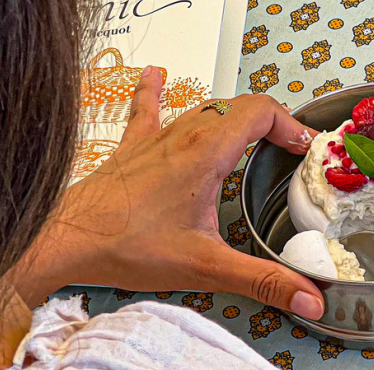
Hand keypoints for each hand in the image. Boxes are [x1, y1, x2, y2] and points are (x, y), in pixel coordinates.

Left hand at [11, 67, 324, 319]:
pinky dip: (156, 91)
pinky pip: (148, 109)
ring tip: (253, 128)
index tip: (304, 145)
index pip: (261, 112)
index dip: (290, 123)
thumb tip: (308, 298)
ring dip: (234, 116)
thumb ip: (263, 281)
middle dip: (271, 122)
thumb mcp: (206, 266)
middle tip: (288, 146)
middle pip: (239, 107)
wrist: (65, 240)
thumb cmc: (124, 245)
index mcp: (207, 152)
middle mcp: (183, 134)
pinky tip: (154, 75)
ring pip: (205, 108)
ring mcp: (156, 137)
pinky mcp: (133, 147)